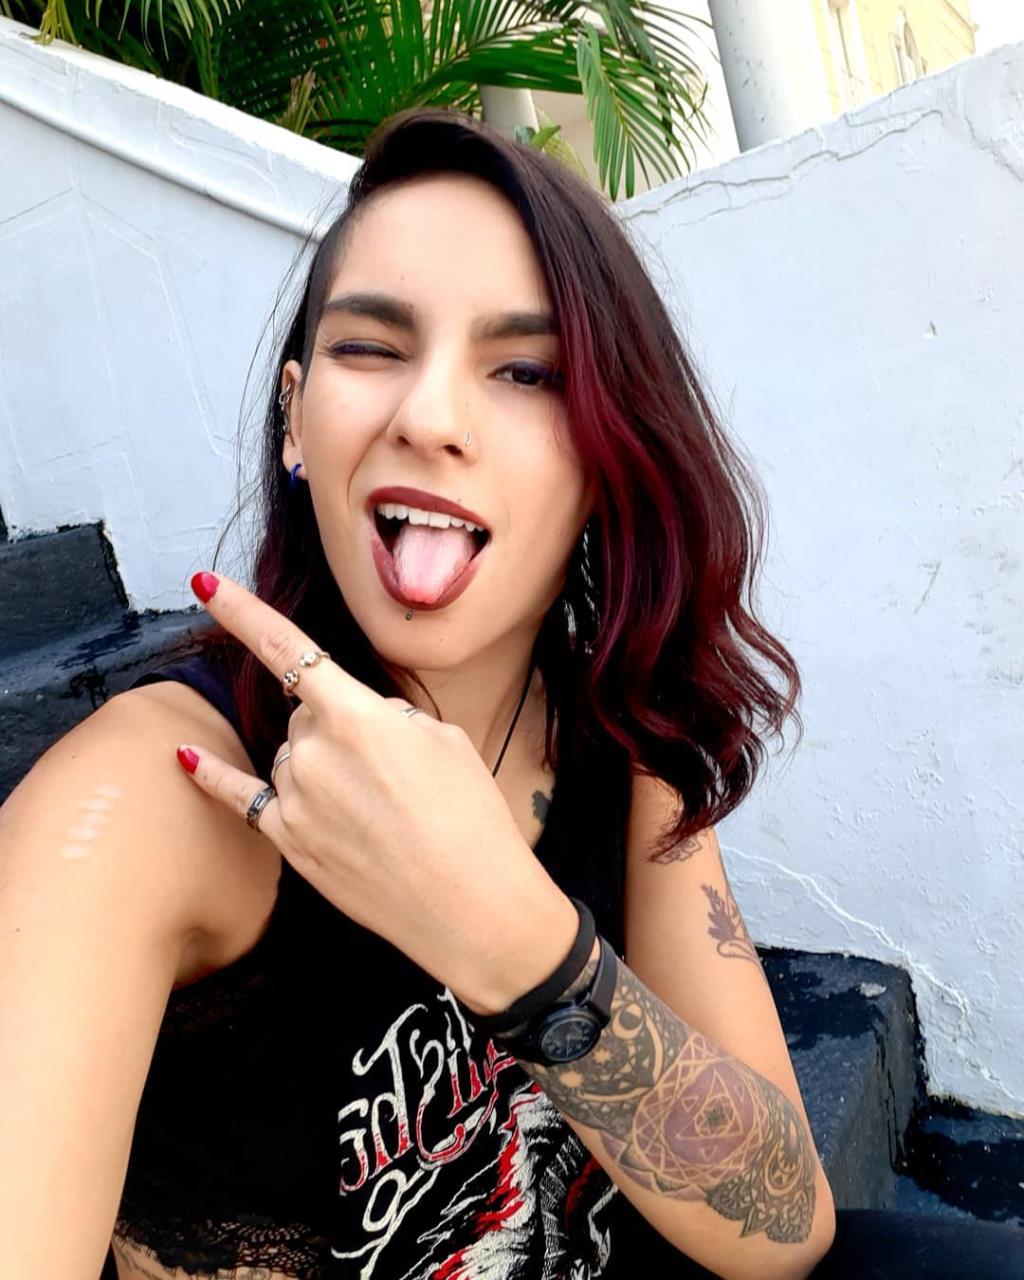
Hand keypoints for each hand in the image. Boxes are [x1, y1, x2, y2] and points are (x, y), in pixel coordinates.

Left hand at [176, 572, 576, 1011]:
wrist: (472, 907)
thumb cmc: (471, 819)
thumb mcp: (444, 741)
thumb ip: (386, 716)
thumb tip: (355, 719)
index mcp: (356, 716)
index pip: (289, 649)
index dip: (242, 611)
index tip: (204, 584)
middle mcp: (313, 753)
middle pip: (304, 715)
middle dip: (337, 727)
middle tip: (392, 773)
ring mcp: (295, 801)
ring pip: (290, 757)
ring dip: (319, 766)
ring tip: (377, 811)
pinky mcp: (289, 843)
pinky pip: (243, 797)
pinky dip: (216, 777)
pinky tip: (186, 758)